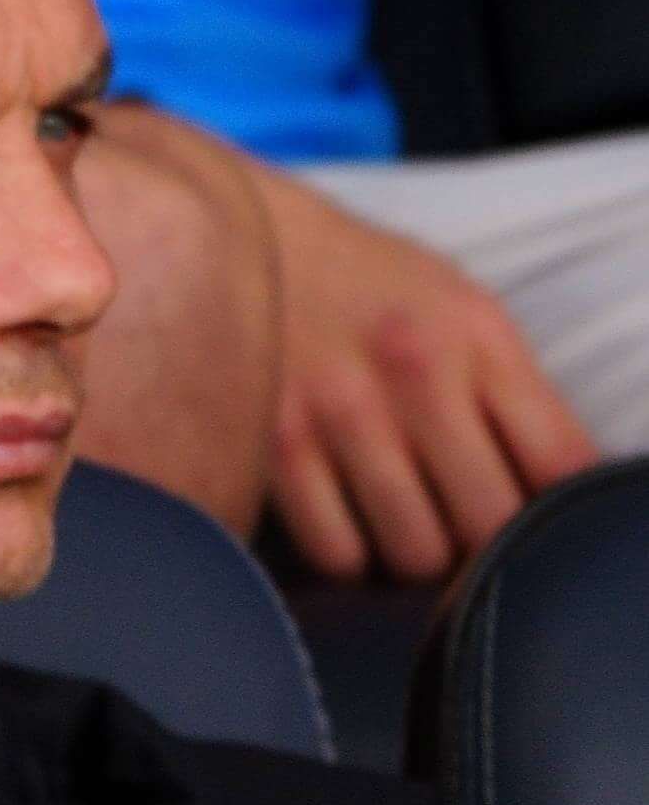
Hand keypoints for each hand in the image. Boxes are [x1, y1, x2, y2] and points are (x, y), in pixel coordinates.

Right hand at [252, 154, 593, 580]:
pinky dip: (351, 559)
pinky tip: (348, 527)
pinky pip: (335, 552)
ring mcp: (340, 413)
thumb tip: (546, 496)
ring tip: (405, 529)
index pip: (560, 463)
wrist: (244, 245)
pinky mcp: (275, 447)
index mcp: (479, 337)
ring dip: (417, 558)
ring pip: (414, 551)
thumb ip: (510, 392)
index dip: (556, 514)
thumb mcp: (462, 310)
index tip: (534, 517)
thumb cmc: (367, 289)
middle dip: (484, 542)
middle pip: (489, 521)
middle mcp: (416, 374)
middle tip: (462, 528)